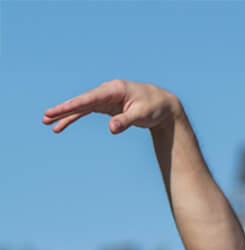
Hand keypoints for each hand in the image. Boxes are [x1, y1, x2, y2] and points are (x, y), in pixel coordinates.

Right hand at [42, 79, 179, 134]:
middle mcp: (106, 92)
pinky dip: (75, 118)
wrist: (163, 105)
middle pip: (81, 102)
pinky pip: (86, 112)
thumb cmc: (154, 107)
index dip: (73, 105)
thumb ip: (126, 121)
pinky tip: (62, 126)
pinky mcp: (106, 106)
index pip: (89, 99)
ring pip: (81, 107)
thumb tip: (112, 129)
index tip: (59, 110)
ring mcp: (105, 99)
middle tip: (45, 116)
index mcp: (114, 90)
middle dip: (63, 109)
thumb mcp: (143, 114)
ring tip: (48, 123)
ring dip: (65, 115)